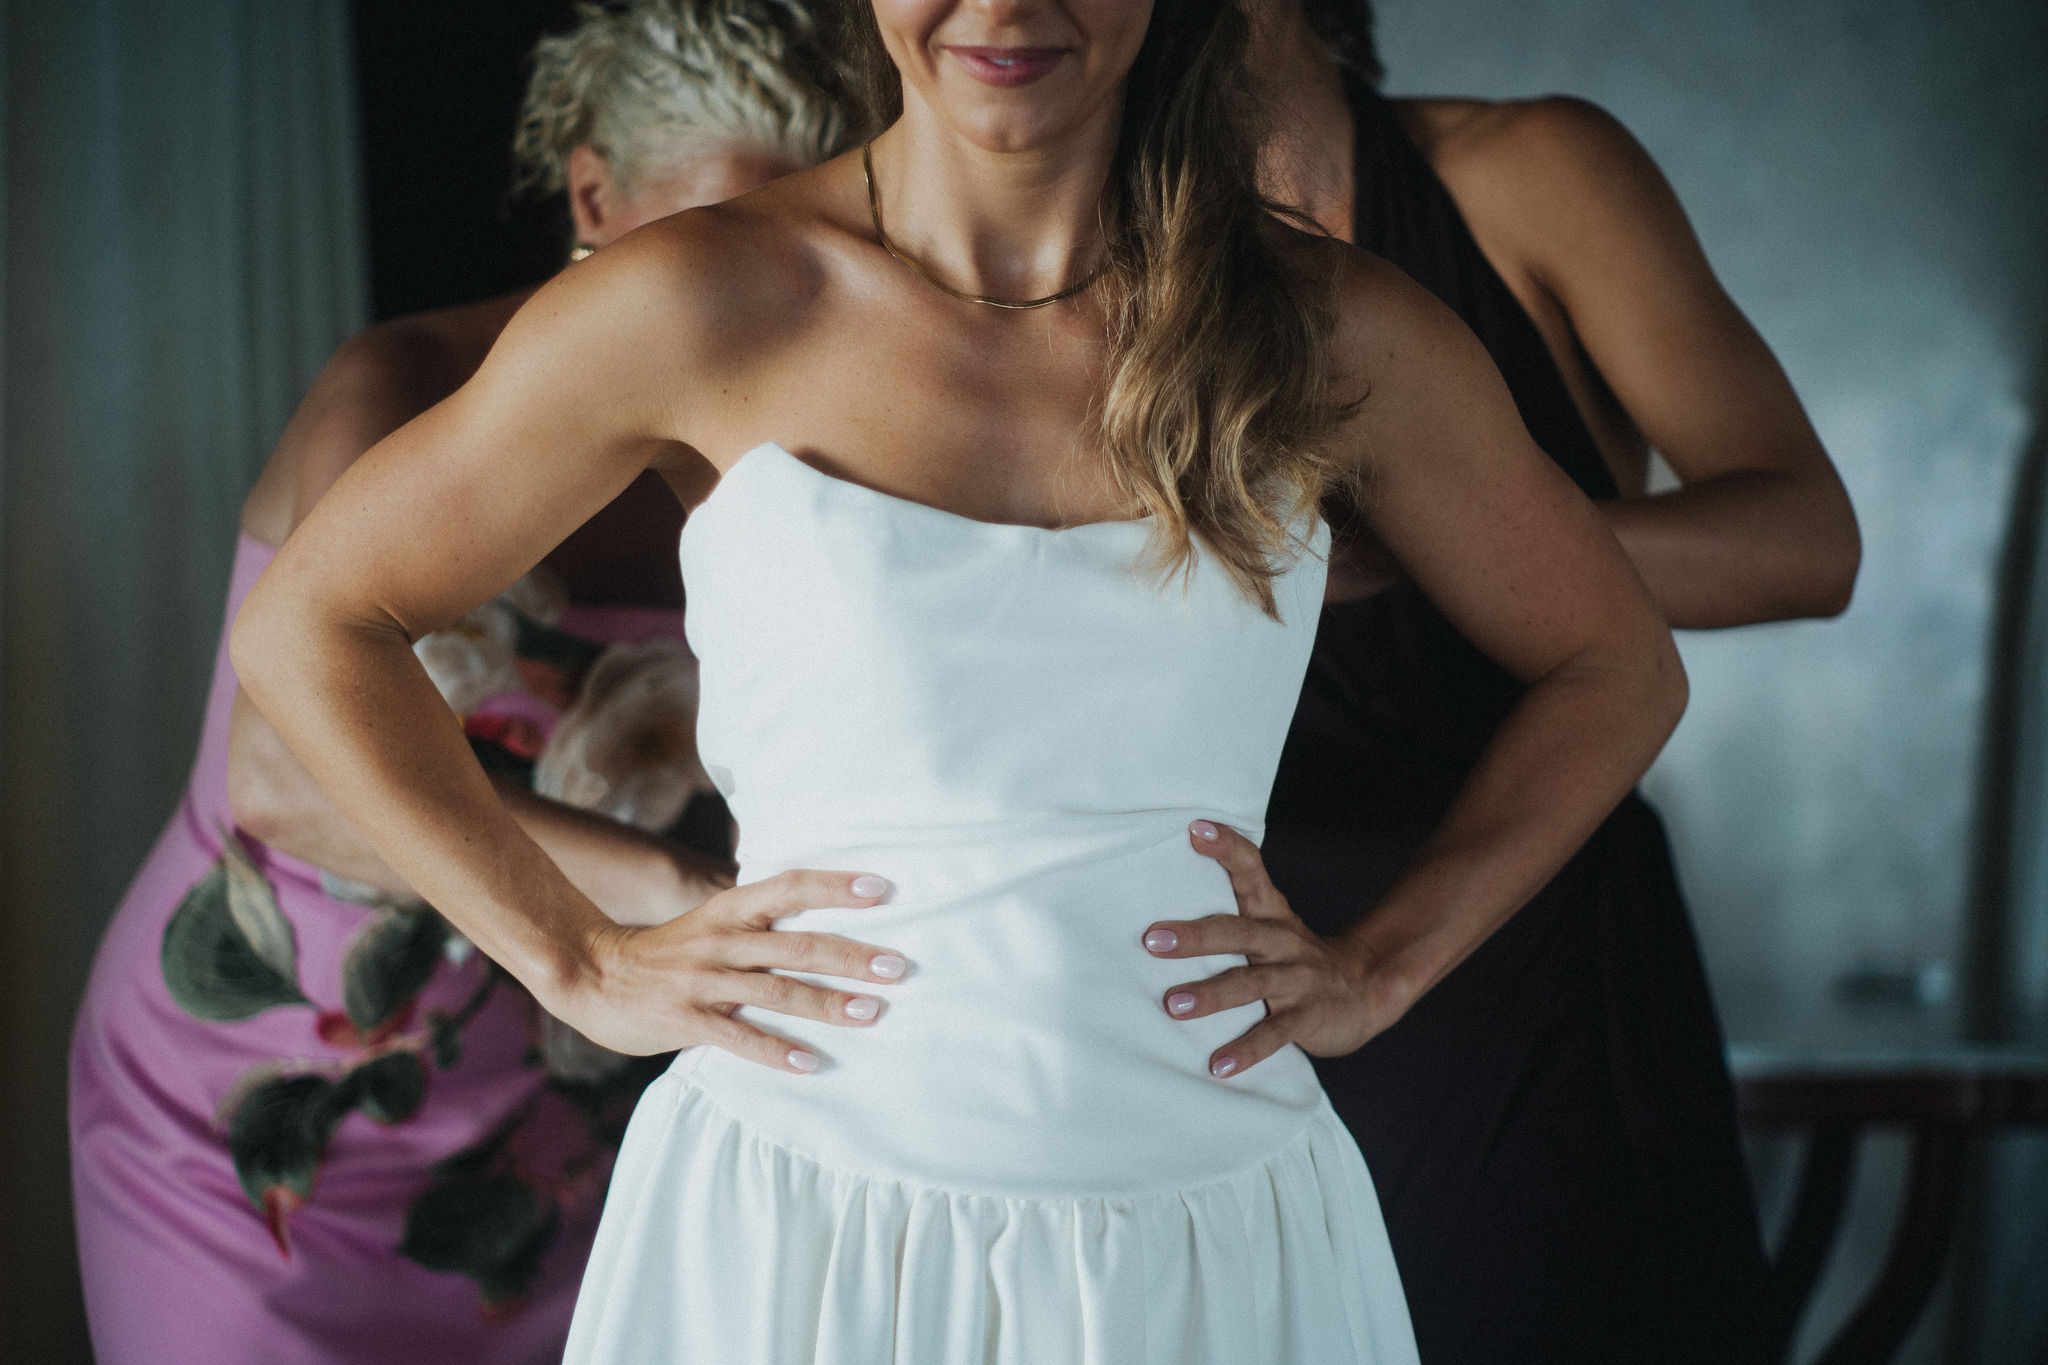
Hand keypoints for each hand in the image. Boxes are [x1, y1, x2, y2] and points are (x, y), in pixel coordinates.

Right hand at [558, 870, 907, 1072]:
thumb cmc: (665, 953)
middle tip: (898, 967)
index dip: (835, 885)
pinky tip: (812, 1063)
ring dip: (827, 1004)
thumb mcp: (710, 923)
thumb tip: (820, 928)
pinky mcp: (686, 1020)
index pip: (790, 887)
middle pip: (796, 944)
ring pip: (776, 991)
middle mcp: (721, 940)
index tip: (882, 887)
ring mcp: (703, 980)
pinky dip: (778, 1051)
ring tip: (872, 1013)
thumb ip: (757, 926)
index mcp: (729, 910)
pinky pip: (740, 1038)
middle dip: (851, 956)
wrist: (588, 973)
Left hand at [1144, 820, 1393, 1079]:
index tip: (1195, 829)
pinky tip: (1218, 1067)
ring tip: (1173, 1006)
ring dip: (1211, 994)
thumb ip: (1227, 914)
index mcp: (1270, 913)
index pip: (1250, 869)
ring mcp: (1296, 979)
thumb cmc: (1296, 957)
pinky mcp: (1307, 1016)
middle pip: (1237, 931)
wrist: (1367, 988)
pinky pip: (1273, 1034)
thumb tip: (1157, 910)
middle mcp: (1282, 940)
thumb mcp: (1270, 926)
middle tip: (1152, 940)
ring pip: (1250, 983)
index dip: (1226, 847)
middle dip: (1195, 935)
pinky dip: (1245, 1050)